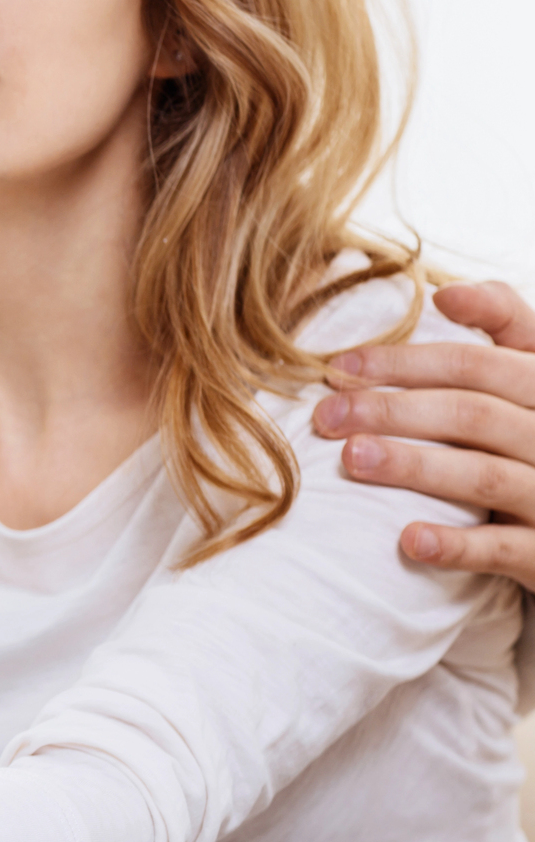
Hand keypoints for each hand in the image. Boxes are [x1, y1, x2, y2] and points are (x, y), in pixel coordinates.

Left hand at [314, 281, 534, 586]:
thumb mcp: (529, 388)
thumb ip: (505, 333)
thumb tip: (445, 292)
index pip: (488, 359)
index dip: (414, 358)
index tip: (343, 362)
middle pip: (474, 412)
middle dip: (393, 408)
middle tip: (326, 413)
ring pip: (484, 476)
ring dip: (415, 466)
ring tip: (353, 457)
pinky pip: (504, 549)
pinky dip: (456, 544)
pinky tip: (408, 539)